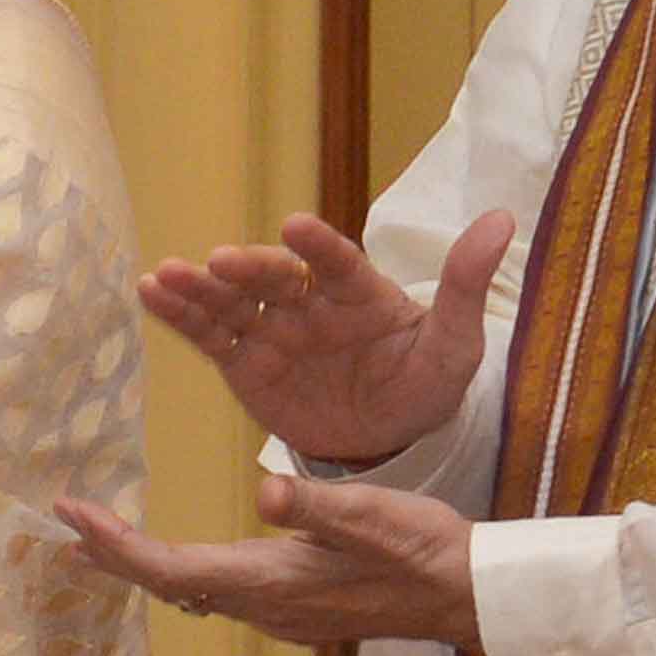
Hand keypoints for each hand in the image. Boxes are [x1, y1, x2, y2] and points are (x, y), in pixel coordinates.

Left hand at [54, 473, 479, 650]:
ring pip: (191, 590)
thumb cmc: (425, 550)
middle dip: (114, 554)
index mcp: (272, 583)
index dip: (118, 544)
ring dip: (142, 563)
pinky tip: (172, 558)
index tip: (71, 515)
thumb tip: (268, 493)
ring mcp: (279, 612)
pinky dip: (180, 570)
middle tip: (62, 523)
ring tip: (95, 539)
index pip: (172, 570)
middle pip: (170, 585)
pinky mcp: (295, 606)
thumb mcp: (375, 515)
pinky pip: (218, 590)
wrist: (469, 595)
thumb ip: (319, 506)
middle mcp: (265, 606)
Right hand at [137, 211, 514, 470]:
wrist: (389, 436)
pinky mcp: (246, 363)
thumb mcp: (455, 344)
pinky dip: (180, 316)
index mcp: (360, 291)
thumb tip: (505, 219)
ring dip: (199, 288)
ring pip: (234, 303)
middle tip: (221, 262)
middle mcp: (310, 301)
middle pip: (275, 280)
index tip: (296, 226)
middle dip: (248, 270)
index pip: (337, 262)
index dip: (317, 245)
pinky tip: (150, 292)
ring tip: (165, 276)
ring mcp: (274, 330)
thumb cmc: (424, 381)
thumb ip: (466, 286)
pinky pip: (211, 336)